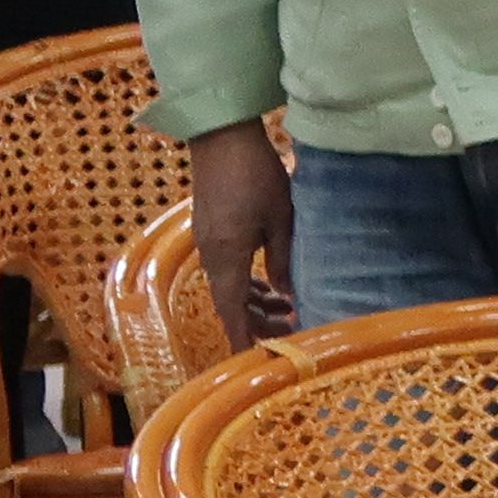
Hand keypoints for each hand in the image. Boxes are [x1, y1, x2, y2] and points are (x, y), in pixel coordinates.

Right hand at [186, 121, 296, 346]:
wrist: (223, 138)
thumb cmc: (256, 175)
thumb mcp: (280, 219)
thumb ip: (283, 260)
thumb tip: (287, 295)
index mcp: (226, 258)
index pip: (231, 310)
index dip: (243, 336)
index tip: (255, 358)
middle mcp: (212, 256)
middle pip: (230, 301)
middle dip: (256, 320)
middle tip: (288, 328)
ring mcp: (209, 242)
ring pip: (230, 284)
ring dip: (254, 300)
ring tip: (285, 308)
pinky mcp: (213, 230)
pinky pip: (229, 267)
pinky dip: (248, 280)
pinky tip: (270, 281)